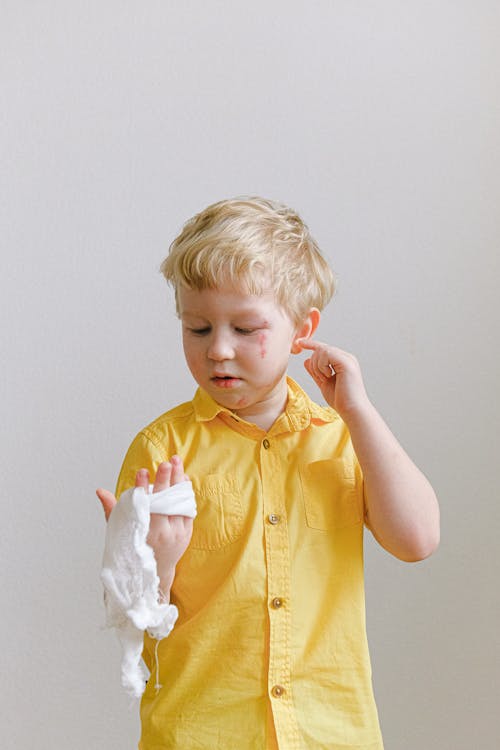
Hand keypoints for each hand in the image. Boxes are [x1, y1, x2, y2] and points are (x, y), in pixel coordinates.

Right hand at [96, 456, 193, 598]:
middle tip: (166, 462)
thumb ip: (112, 510)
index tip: (142, 471)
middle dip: (165, 479)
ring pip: (180, 502)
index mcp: (145, 532)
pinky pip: (188, 508)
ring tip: (176, 461)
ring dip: (179, 480)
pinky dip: (186, 492)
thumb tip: (100, 491)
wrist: (157, 571)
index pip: (144, 505)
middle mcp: (163, 532)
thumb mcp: (121, 532)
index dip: (142, 487)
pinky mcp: (187, 531)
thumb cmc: (135, 549)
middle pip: (166, 501)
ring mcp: (177, 532)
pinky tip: (182, 478)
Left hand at [297, 338, 370, 420]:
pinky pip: (326, 354)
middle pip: (320, 349)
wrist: (351, 410)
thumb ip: (316, 372)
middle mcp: (346, 358)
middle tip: (321, 379)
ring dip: (317, 366)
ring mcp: (347, 359)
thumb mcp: (324, 384)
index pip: (325, 349)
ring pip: (322, 350)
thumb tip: (306, 360)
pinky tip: (329, 376)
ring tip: (325, 378)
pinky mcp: (346, 362)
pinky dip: (322, 366)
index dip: (311, 344)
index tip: (299, 343)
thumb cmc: (341, 400)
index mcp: (342, 362)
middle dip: (315, 364)